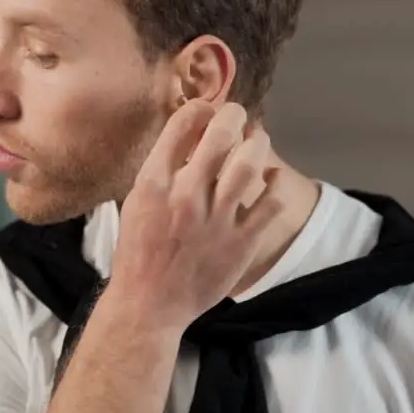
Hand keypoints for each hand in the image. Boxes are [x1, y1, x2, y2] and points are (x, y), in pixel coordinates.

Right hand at [107, 100, 282, 329]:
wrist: (149, 304)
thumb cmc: (139, 251)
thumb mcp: (137, 202)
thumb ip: (162, 170)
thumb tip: (191, 137)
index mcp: (154, 182)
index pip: (182, 123)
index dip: (201, 108)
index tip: (207, 110)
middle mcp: (186, 195)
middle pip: (221, 134)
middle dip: (234, 115)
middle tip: (238, 116)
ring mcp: (216, 219)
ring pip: (250, 163)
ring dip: (258, 143)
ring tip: (257, 140)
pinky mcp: (241, 242)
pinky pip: (271, 203)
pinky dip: (275, 184)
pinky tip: (272, 179)